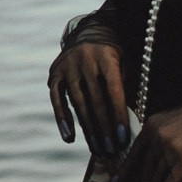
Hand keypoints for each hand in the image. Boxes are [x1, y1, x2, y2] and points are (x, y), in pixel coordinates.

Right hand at [51, 24, 129, 158]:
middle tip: (111, 150)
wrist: (90, 31)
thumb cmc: (114, 56)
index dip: (118, 115)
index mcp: (107, 57)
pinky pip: (57, 100)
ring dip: (88, 129)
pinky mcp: (54, 74)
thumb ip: (124, 88)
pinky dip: (63, 120)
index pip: (114, 91)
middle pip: (96, 101)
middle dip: (105, 129)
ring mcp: (68, 67)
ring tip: (97, 149)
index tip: (123, 138)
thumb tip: (126, 125)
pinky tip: (70, 138)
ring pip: (78, 104)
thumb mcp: (124, 64)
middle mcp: (86, 61)